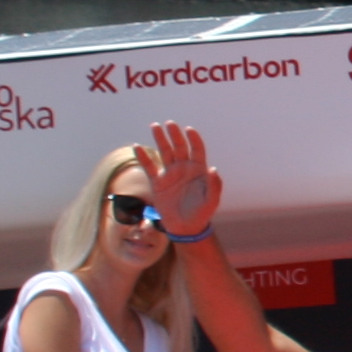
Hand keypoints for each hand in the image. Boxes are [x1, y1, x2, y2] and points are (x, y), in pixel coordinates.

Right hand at [134, 122, 222, 240]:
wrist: (185, 228)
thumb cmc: (202, 213)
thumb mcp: (212, 201)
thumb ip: (214, 185)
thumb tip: (213, 169)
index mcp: (199, 170)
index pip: (197, 149)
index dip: (194, 139)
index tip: (189, 130)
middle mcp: (184, 168)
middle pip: (180, 147)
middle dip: (175, 135)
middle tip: (169, 123)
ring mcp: (170, 174)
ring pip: (165, 153)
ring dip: (160, 140)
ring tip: (155, 126)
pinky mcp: (158, 182)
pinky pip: (149, 167)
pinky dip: (143, 157)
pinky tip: (137, 146)